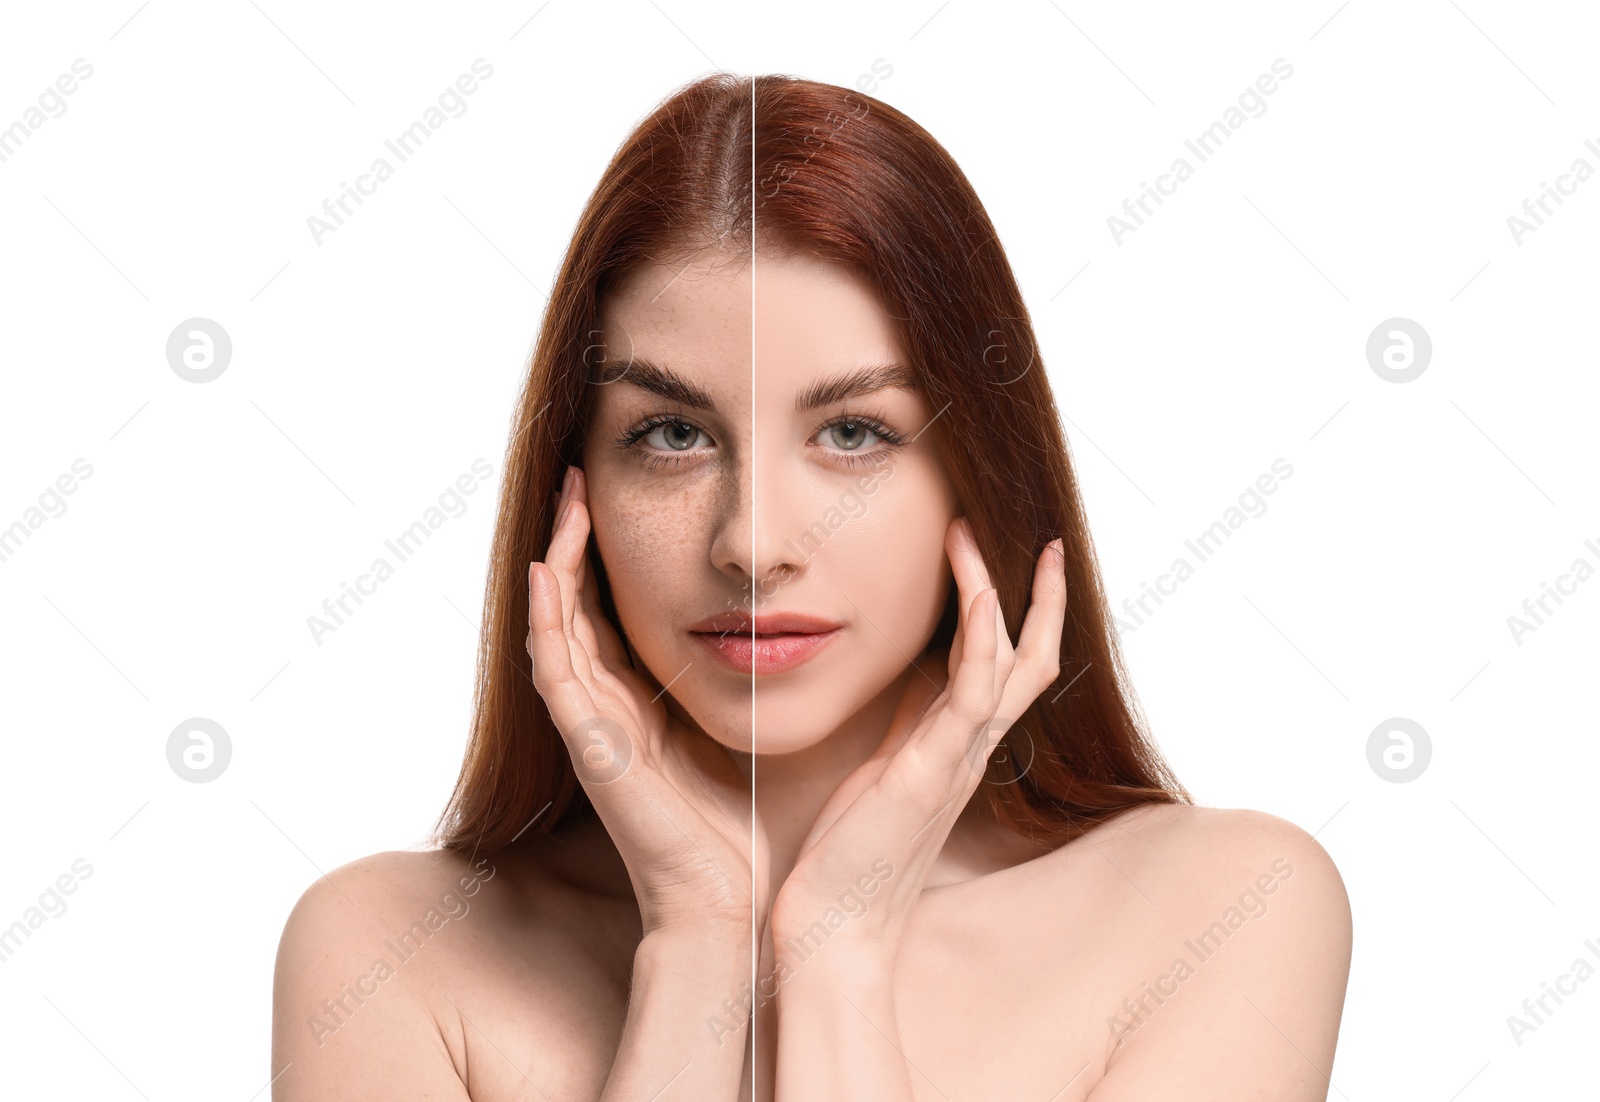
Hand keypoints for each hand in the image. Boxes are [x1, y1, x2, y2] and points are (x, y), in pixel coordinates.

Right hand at [528, 465, 768, 940]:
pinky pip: (556, 674)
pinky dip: (547, 622)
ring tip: (565, 502)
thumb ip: (740, 682)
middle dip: (572, 540)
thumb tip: (782, 625)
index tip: (614, 494)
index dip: (604, 554)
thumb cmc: (742, 826)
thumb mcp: (739, 729)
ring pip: (557, 627)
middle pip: (574, 607)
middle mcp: (606, 711)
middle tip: (577, 477)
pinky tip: (545, 572)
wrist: (731, 900)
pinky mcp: (591, 751)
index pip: (608, 613)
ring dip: (556, 562)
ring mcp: (591, 729)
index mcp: (638, 706)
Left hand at [765, 517, 1066, 962]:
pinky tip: (982, 595)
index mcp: (960, 746)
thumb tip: (911, 680)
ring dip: (998, 593)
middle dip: (1040, 598)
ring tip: (975, 537)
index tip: (1018, 560)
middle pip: (1031, 660)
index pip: (1010, 669)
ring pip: (1006, 664)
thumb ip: (908, 726)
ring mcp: (957, 758)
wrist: (836, 926)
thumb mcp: (884, 768)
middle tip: (1043, 541)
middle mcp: (971, 749)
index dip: (1024, 616)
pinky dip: (983, 640)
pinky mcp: (931, 769)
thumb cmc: (853, 853)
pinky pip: (972, 695)